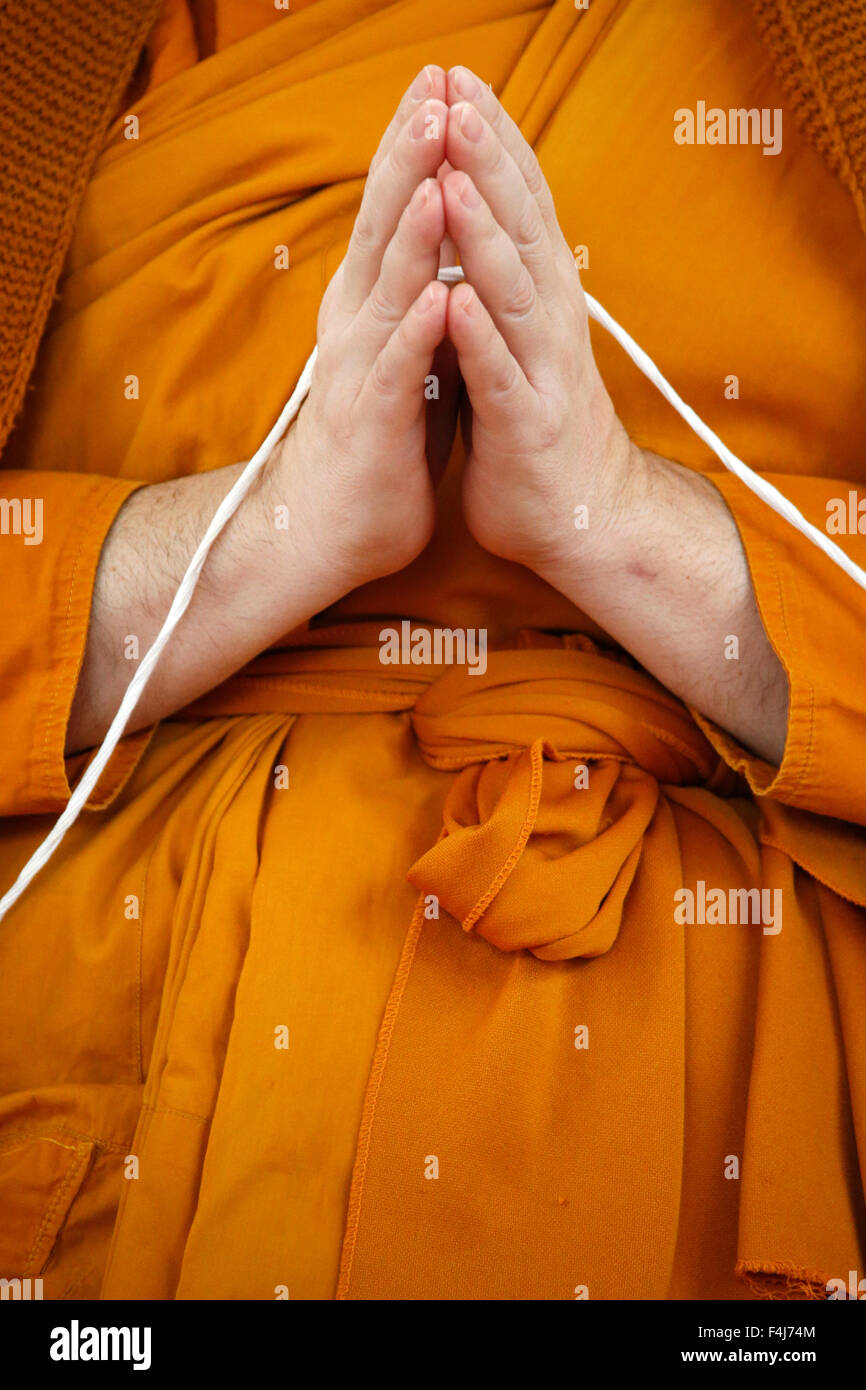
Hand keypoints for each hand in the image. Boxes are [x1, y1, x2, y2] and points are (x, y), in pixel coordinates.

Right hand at [276, 67, 454, 591]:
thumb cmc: (376, 442)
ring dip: (412, 231)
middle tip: (435, 88)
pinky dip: (418, 335)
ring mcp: (360, 372)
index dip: (413, 148)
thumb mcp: (404, 356)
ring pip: (387, 290)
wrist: (327, 530)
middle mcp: (356, 326)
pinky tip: (439, 298)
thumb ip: (418, 301)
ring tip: (438, 170)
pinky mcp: (373, 424)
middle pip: (381, 228)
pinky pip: (399, 373)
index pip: (390, 212)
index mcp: (368, 306)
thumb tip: (448, 247)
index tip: (441, 83)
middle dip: (410, 159)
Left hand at [440, 66, 637, 577]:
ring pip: (512, 294)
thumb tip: (475, 223)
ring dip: (483, 237)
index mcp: (541, 300)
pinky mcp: (526, 427)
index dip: (492, 142)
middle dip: (486, 161)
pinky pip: (501, 379)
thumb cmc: (538, 429)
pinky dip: (479, 340)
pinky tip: (455, 304)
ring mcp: (541, 374)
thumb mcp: (520, 342)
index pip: (519, 205)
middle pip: (520, 229)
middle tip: (455, 95)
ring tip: (451, 178)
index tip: (458, 83)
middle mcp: (549, 324)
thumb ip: (501, 287)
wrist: (583, 519)